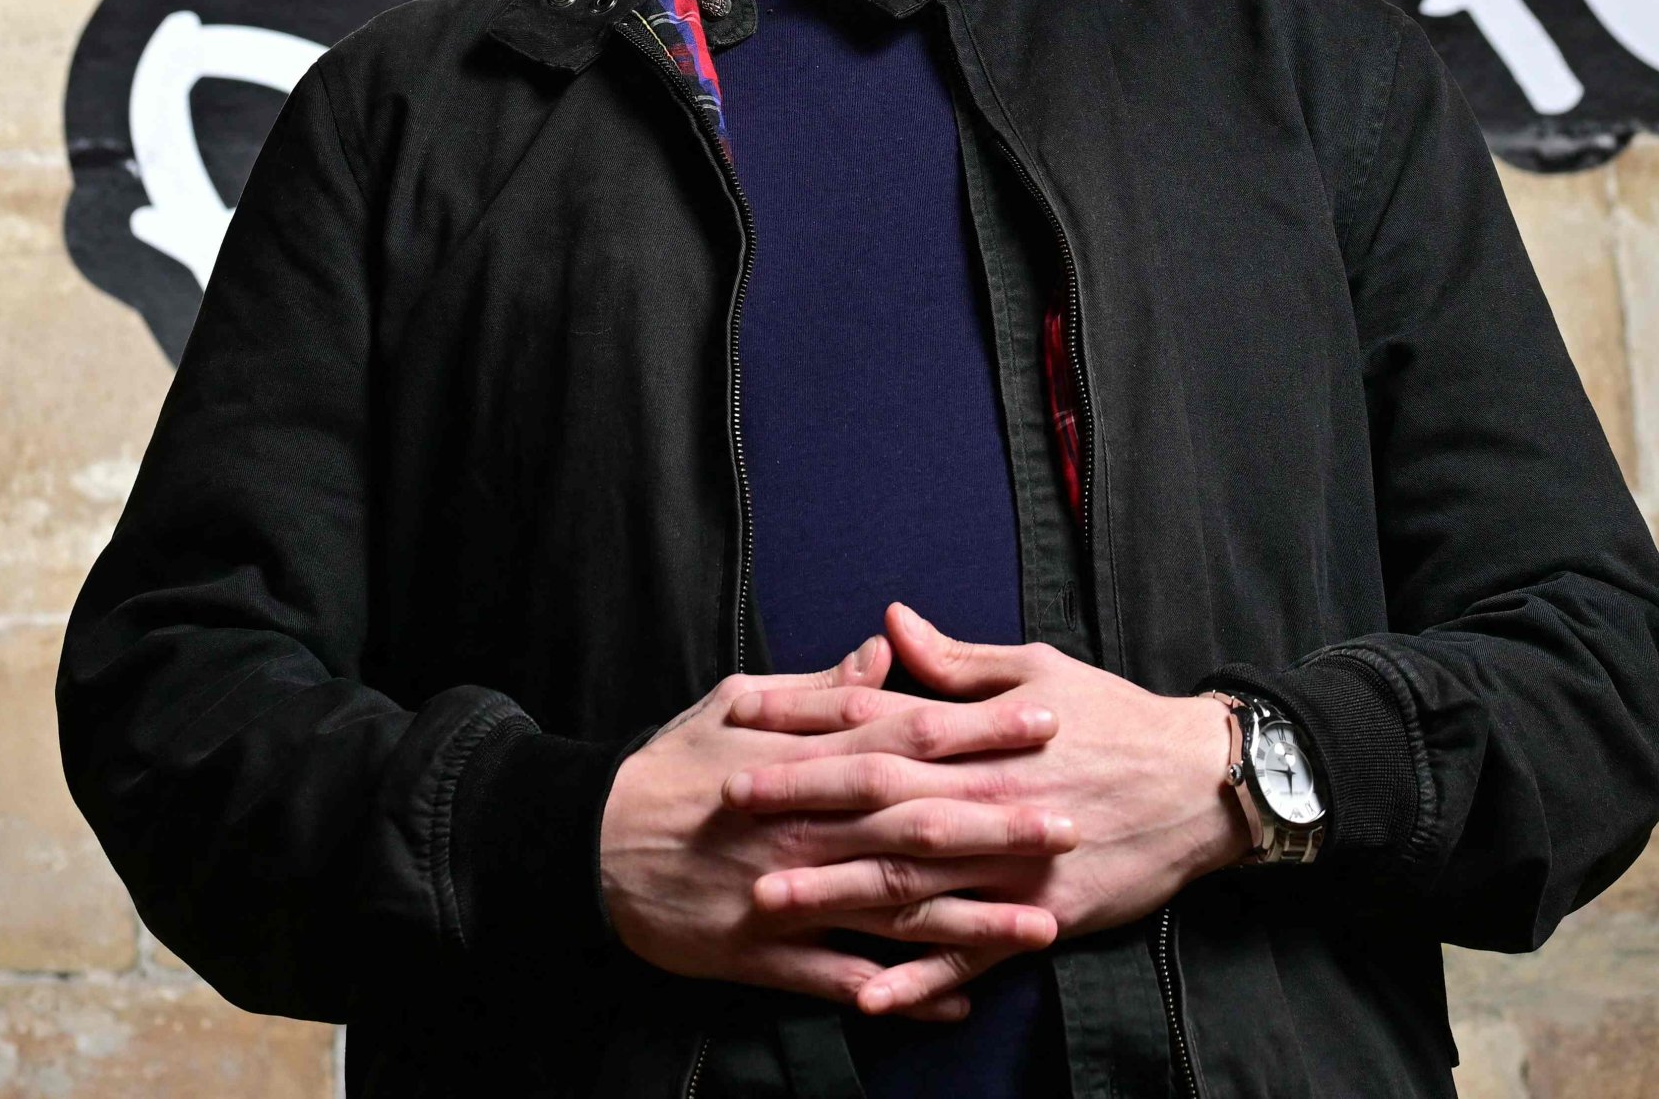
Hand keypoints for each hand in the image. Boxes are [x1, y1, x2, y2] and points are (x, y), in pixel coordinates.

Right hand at [600, 635, 1077, 1021]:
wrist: (585, 846)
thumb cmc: (667, 769)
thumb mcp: (733, 705)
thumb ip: (818, 690)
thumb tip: (884, 655)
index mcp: (804, 760)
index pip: (908, 737)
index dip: (980, 729)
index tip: (1046, 719)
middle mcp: (806, 827)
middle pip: (918, 824)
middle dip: (999, 826)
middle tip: (1073, 823)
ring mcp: (786, 894)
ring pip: (894, 908)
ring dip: (972, 919)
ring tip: (1043, 926)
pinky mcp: (762, 955)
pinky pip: (844, 979)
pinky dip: (902, 993)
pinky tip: (960, 1003)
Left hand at [724, 604, 1247, 985]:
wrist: (1204, 784)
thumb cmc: (1116, 718)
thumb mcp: (1038, 670)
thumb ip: (956, 661)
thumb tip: (889, 622)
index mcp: (981, 736)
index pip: (878, 724)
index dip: (810, 724)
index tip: (747, 721)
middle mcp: (989, 799)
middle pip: (881, 802)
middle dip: (802, 804)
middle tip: (731, 808)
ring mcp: (1013, 866)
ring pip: (913, 882)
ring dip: (837, 893)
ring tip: (768, 901)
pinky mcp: (1041, 917)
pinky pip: (972, 955)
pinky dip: (920, 977)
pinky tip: (868, 996)